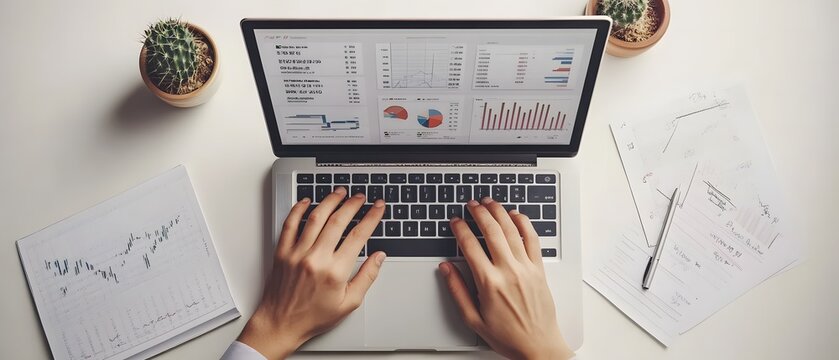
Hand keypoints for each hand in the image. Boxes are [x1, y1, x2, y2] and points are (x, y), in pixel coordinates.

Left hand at [237, 187, 385, 358]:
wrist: (281, 323)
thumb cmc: (313, 316)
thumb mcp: (349, 303)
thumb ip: (367, 277)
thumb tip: (379, 257)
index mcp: (335, 272)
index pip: (359, 236)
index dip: (372, 217)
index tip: (378, 207)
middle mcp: (316, 259)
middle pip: (338, 221)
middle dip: (353, 204)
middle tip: (361, 197)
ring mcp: (297, 253)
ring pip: (316, 217)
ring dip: (330, 201)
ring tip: (340, 192)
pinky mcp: (282, 252)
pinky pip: (290, 224)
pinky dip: (298, 209)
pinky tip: (307, 201)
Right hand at [440, 198, 573, 359]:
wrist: (539, 346)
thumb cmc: (508, 336)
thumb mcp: (473, 318)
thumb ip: (457, 290)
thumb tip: (445, 269)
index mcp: (489, 283)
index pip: (470, 246)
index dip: (460, 229)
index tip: (455, 221)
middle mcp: (508, 271)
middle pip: (492, 231)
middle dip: (479, 213)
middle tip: (471, 204)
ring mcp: (526, 268)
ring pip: (512, 230)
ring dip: (499, 212)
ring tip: (490, 202)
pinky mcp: (539, 269)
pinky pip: (532, 240)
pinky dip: (524, 223)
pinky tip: (516, 215)